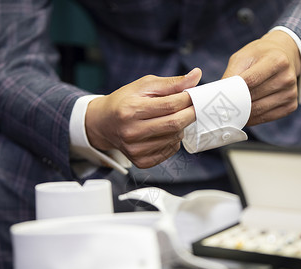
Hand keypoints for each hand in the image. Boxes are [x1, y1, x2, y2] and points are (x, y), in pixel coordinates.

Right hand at [85, 68, 201, 167]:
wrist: (104, 123)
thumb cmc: (125, 101)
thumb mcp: (145, 85)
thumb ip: (172, 83)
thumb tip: (197, 75)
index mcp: (130, 109)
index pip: (170, 105)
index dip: (188, 99)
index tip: (195, 94)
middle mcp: (131, 132)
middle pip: (175, 124)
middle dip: (191, 113)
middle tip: (195, 106)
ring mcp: (136, 149)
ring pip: (174, 138)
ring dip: (182, 126)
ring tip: (174, 117)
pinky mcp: (141, 161)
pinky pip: (170, 151)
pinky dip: (174, 139)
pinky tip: (165, 131)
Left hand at [222, 30, 300, 125]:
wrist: (285, 55)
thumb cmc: (261, 55)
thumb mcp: (244, 56)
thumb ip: (231, 73)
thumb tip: (219, 94)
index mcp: (277, 60)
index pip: (250, 81)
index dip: (234, 91)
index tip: (220, 98)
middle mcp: (287, 77)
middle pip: (254, 97)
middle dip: (236, 103)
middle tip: (222, 107)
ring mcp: (291, 93)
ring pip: (259, 110)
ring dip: (243, 113)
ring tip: (232, 111)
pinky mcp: (291, 105)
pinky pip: (267, 118)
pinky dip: (253, 119)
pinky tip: (245, 115)